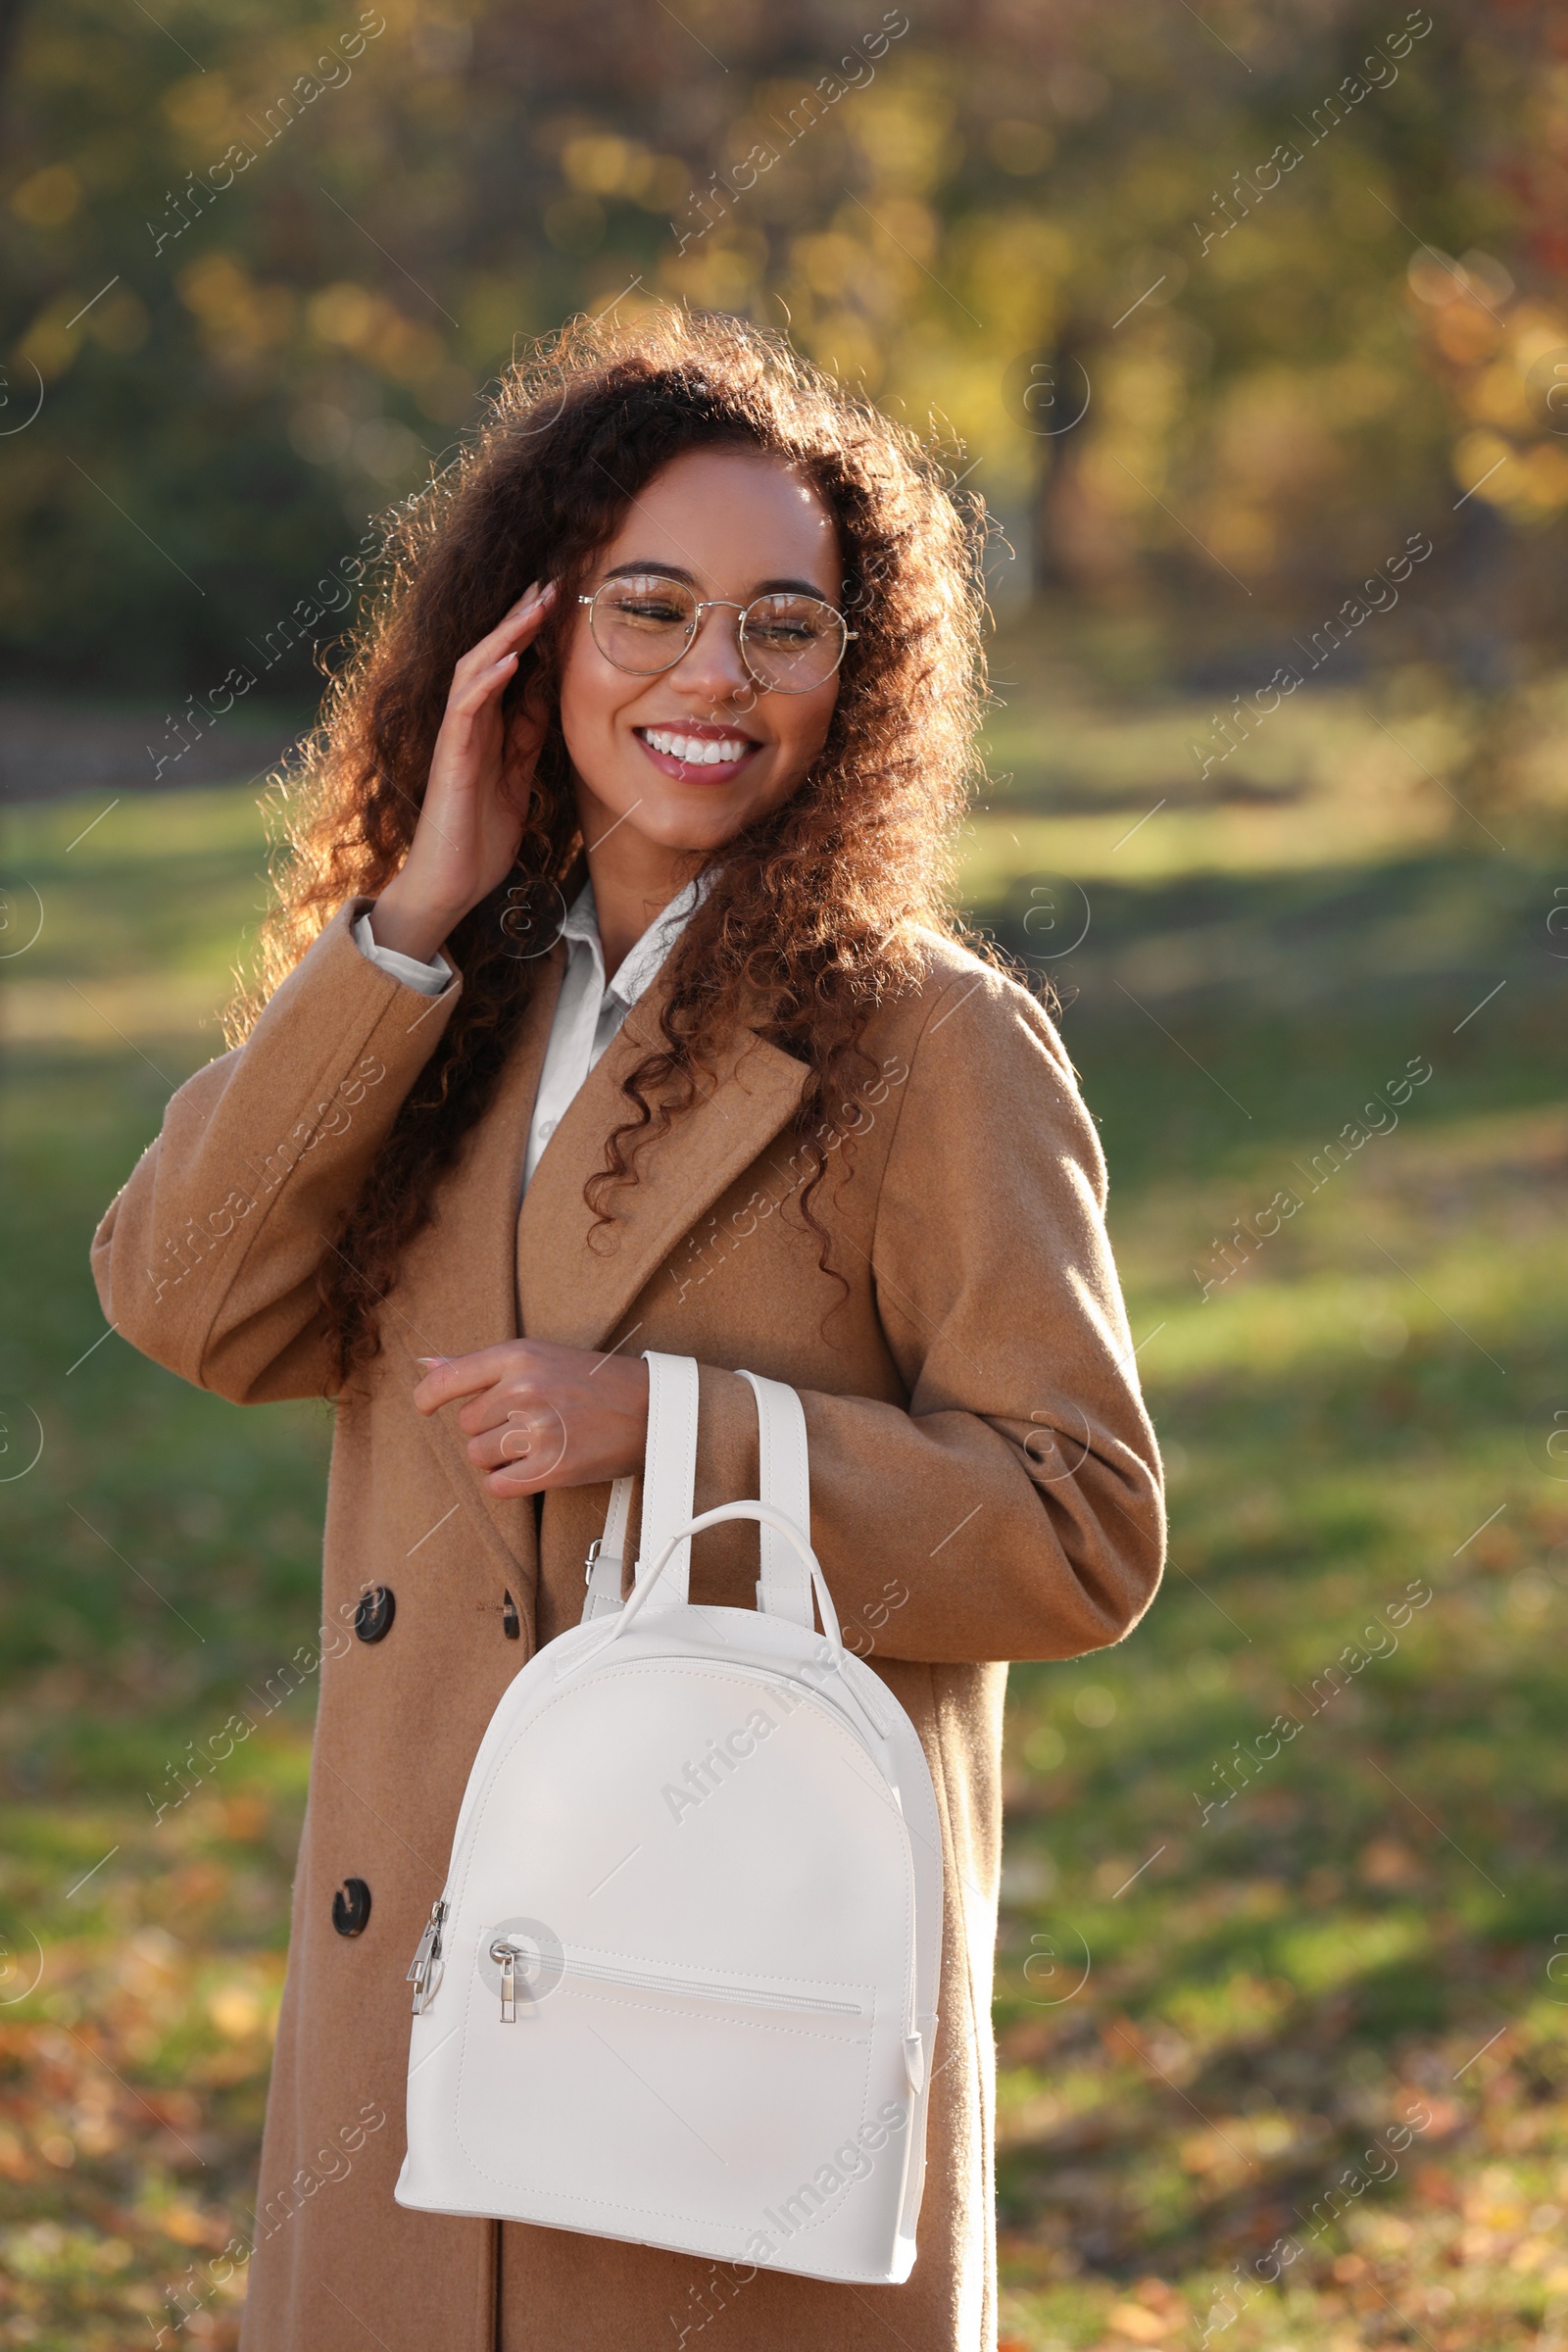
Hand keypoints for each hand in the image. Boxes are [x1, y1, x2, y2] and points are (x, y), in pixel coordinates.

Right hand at [368, 581, 557, 961]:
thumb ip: (528, 743)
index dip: (530, 633)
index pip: (508, 667)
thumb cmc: (481, 839)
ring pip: (474, 671)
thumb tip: (549, 702)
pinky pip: (465, 711)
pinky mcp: (450, 760)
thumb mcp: (519, 782)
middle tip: (549, 582)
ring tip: (534, 607)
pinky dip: (487, 682)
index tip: (560, 601)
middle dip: (518, 618)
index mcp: (487, 729)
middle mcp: (468, 726)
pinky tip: (512, 660)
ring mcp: (456, 739)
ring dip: (505, 636)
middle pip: (490, 655)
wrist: (451, 886)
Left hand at [411, 1338, 648, 1497]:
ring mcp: (537, 1429)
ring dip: (499, 1458)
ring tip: (535, 1444)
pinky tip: (533, 1469)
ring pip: (479, 1457)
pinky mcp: (552, 1467)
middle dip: (488, 1429)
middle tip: (527, 1421)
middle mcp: (524, 1390)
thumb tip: (425, 1364)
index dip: (427, 1398)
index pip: (449, 1380)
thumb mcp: (539, 1357)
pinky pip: (499, 1487)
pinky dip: (510, 1483)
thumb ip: (480, 1366)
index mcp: (518, 1356)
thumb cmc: (593, 1380)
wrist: (650, 1407)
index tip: (424, 1406)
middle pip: (466, 1426)